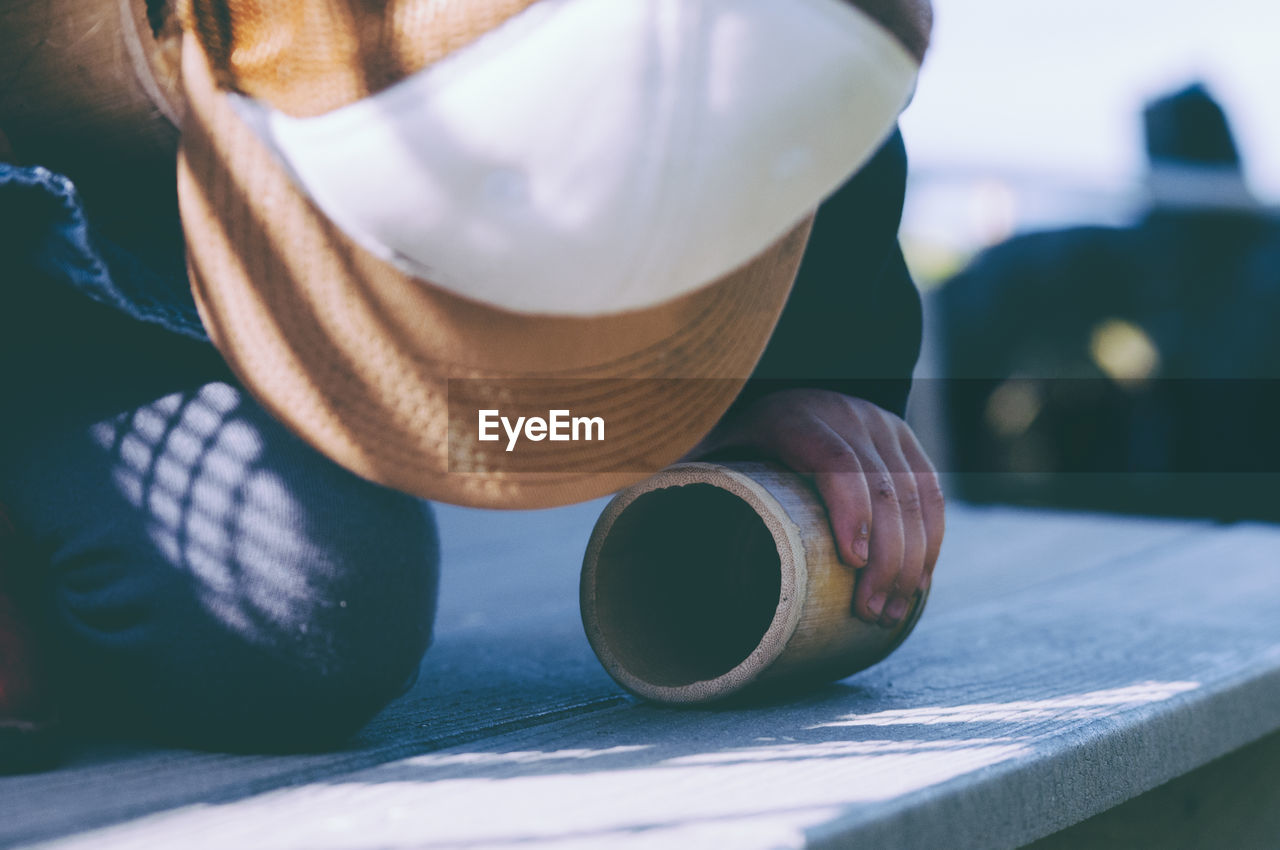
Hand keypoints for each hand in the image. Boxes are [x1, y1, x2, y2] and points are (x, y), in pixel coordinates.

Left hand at [686, 388, 943, 626]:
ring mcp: (880, 425)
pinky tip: (918, 583)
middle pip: (882, 486)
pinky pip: (929, 492)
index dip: (849, 508)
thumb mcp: (696, 442)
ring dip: (911, 559)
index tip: (852, 561)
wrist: (772, 391)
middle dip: (885, 556)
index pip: (833, 459)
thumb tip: (621, 495)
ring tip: (891, 612)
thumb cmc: (725, 437)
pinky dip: (930, 540)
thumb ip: (667, 467)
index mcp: (790, 415)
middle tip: (872, 612)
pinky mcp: (903, 441)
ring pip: (913, 494)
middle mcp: (843, 413)